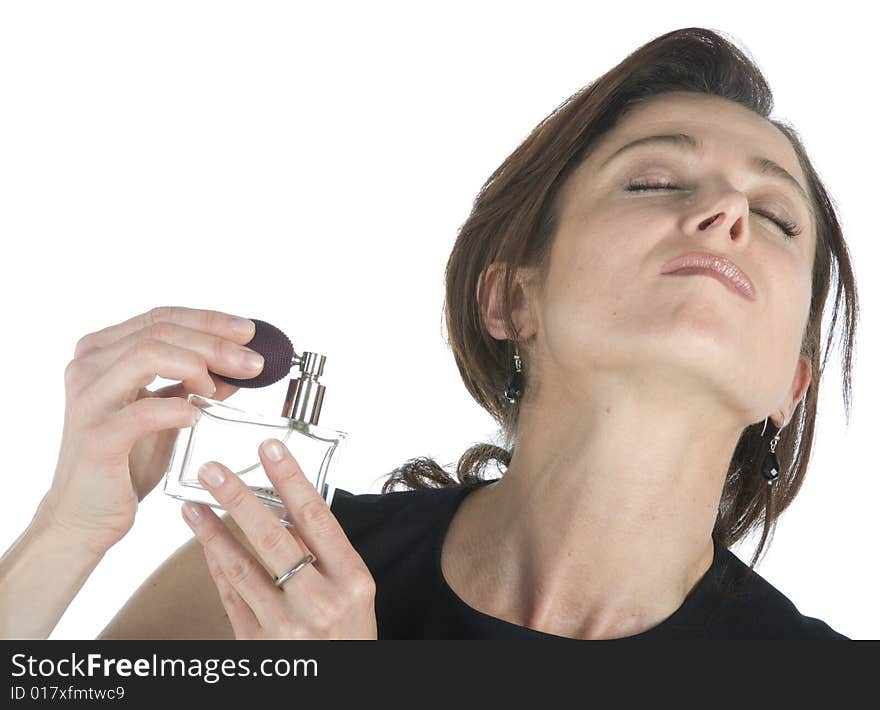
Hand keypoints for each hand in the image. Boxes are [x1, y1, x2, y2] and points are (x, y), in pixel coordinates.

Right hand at [42, 305, 264, 554]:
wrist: (85, 516)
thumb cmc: (126, 462)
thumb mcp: (168, 412)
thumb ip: (197, 385)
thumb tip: (241, 365)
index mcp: (102, 353)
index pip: (161, 318)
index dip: (209, 320)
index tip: (249, 331)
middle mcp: (88, 367)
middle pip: (160, 332)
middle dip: (216, 342)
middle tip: (254, 362)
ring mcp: (89, 400)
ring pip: (149, 355)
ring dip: (198, 366)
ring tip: (220, 389)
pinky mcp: (96, 437)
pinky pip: (143, 411)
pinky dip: (178, 409)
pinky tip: (197, 416)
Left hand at [181, 438, 377, 639]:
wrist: (343, 684)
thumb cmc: (350, 632)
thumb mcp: (354, 588)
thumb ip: (325, 551)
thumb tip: (287, 504)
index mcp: (351, 579)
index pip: (315, 517)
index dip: (290, 479)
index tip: (270, 448)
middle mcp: (320, 601)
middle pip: (273, 538)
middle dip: (240, 498)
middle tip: (213, 471)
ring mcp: (286, 626)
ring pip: (243, 568)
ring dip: (213, 532)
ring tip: (193, 505)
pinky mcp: (259, 644)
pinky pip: (232, 597)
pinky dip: (218, 566)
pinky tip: (205, 543)